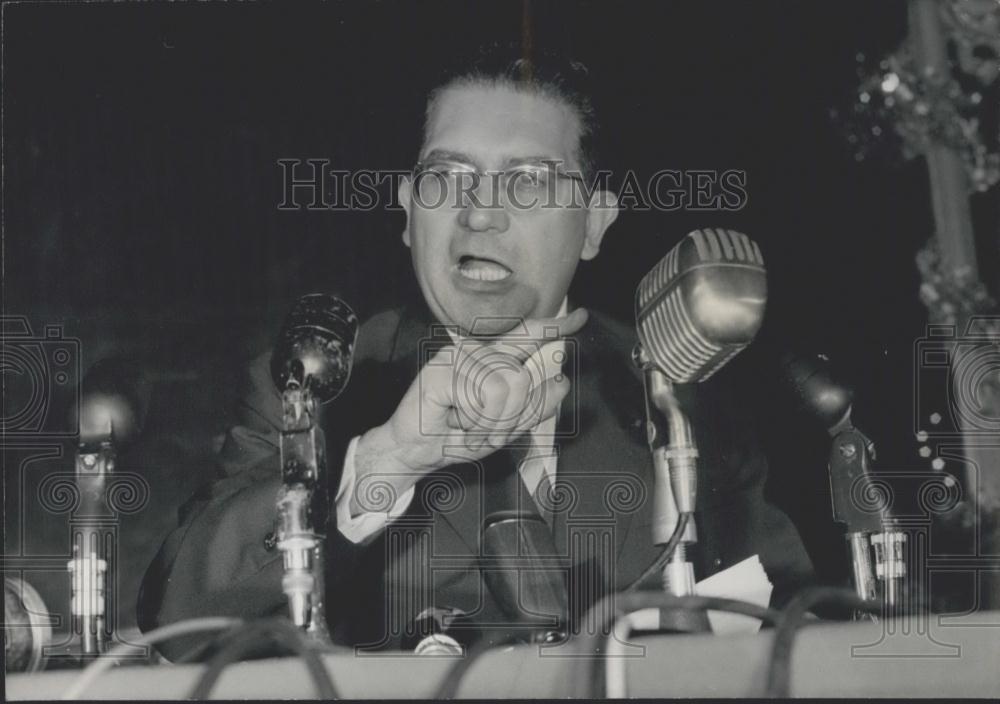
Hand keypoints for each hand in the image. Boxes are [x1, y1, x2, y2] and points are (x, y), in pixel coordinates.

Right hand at [350, 309, 586, 512]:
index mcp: (491, 359)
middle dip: (512, 416)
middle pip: (524, 374)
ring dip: (491, 422)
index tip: (580, 316)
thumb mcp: (504, 426)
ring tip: (468, 426)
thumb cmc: (455, 437)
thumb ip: (533, 405)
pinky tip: (456, 421)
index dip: (556, 326)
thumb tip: (562, 381)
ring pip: (508, 387)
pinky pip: (486, 396)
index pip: (528, 336)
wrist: (416, 453)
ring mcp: (456, 357)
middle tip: (486, 431)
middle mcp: (475, 351)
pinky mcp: (441, 370)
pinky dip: (477, 420)